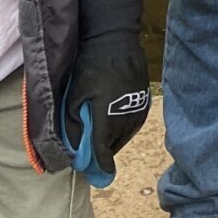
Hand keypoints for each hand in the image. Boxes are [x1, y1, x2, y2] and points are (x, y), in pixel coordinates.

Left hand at [61, 0, 151, 188]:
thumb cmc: (91, 68)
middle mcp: (126, 119)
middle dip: (102, 150)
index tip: (96, 175)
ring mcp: (139, 111)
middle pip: (113, 147)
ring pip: (124, 137)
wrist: (115, 41)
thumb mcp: (75, 96)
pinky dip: (122, 128)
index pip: (103, 152)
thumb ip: (72, 126)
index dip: (98, 166)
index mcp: (108, 119)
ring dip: (112, 139)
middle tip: (89, 146)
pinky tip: (113, 120)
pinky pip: (133, 125)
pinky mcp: (146, 103)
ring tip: (101, 132)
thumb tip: (73, 150)